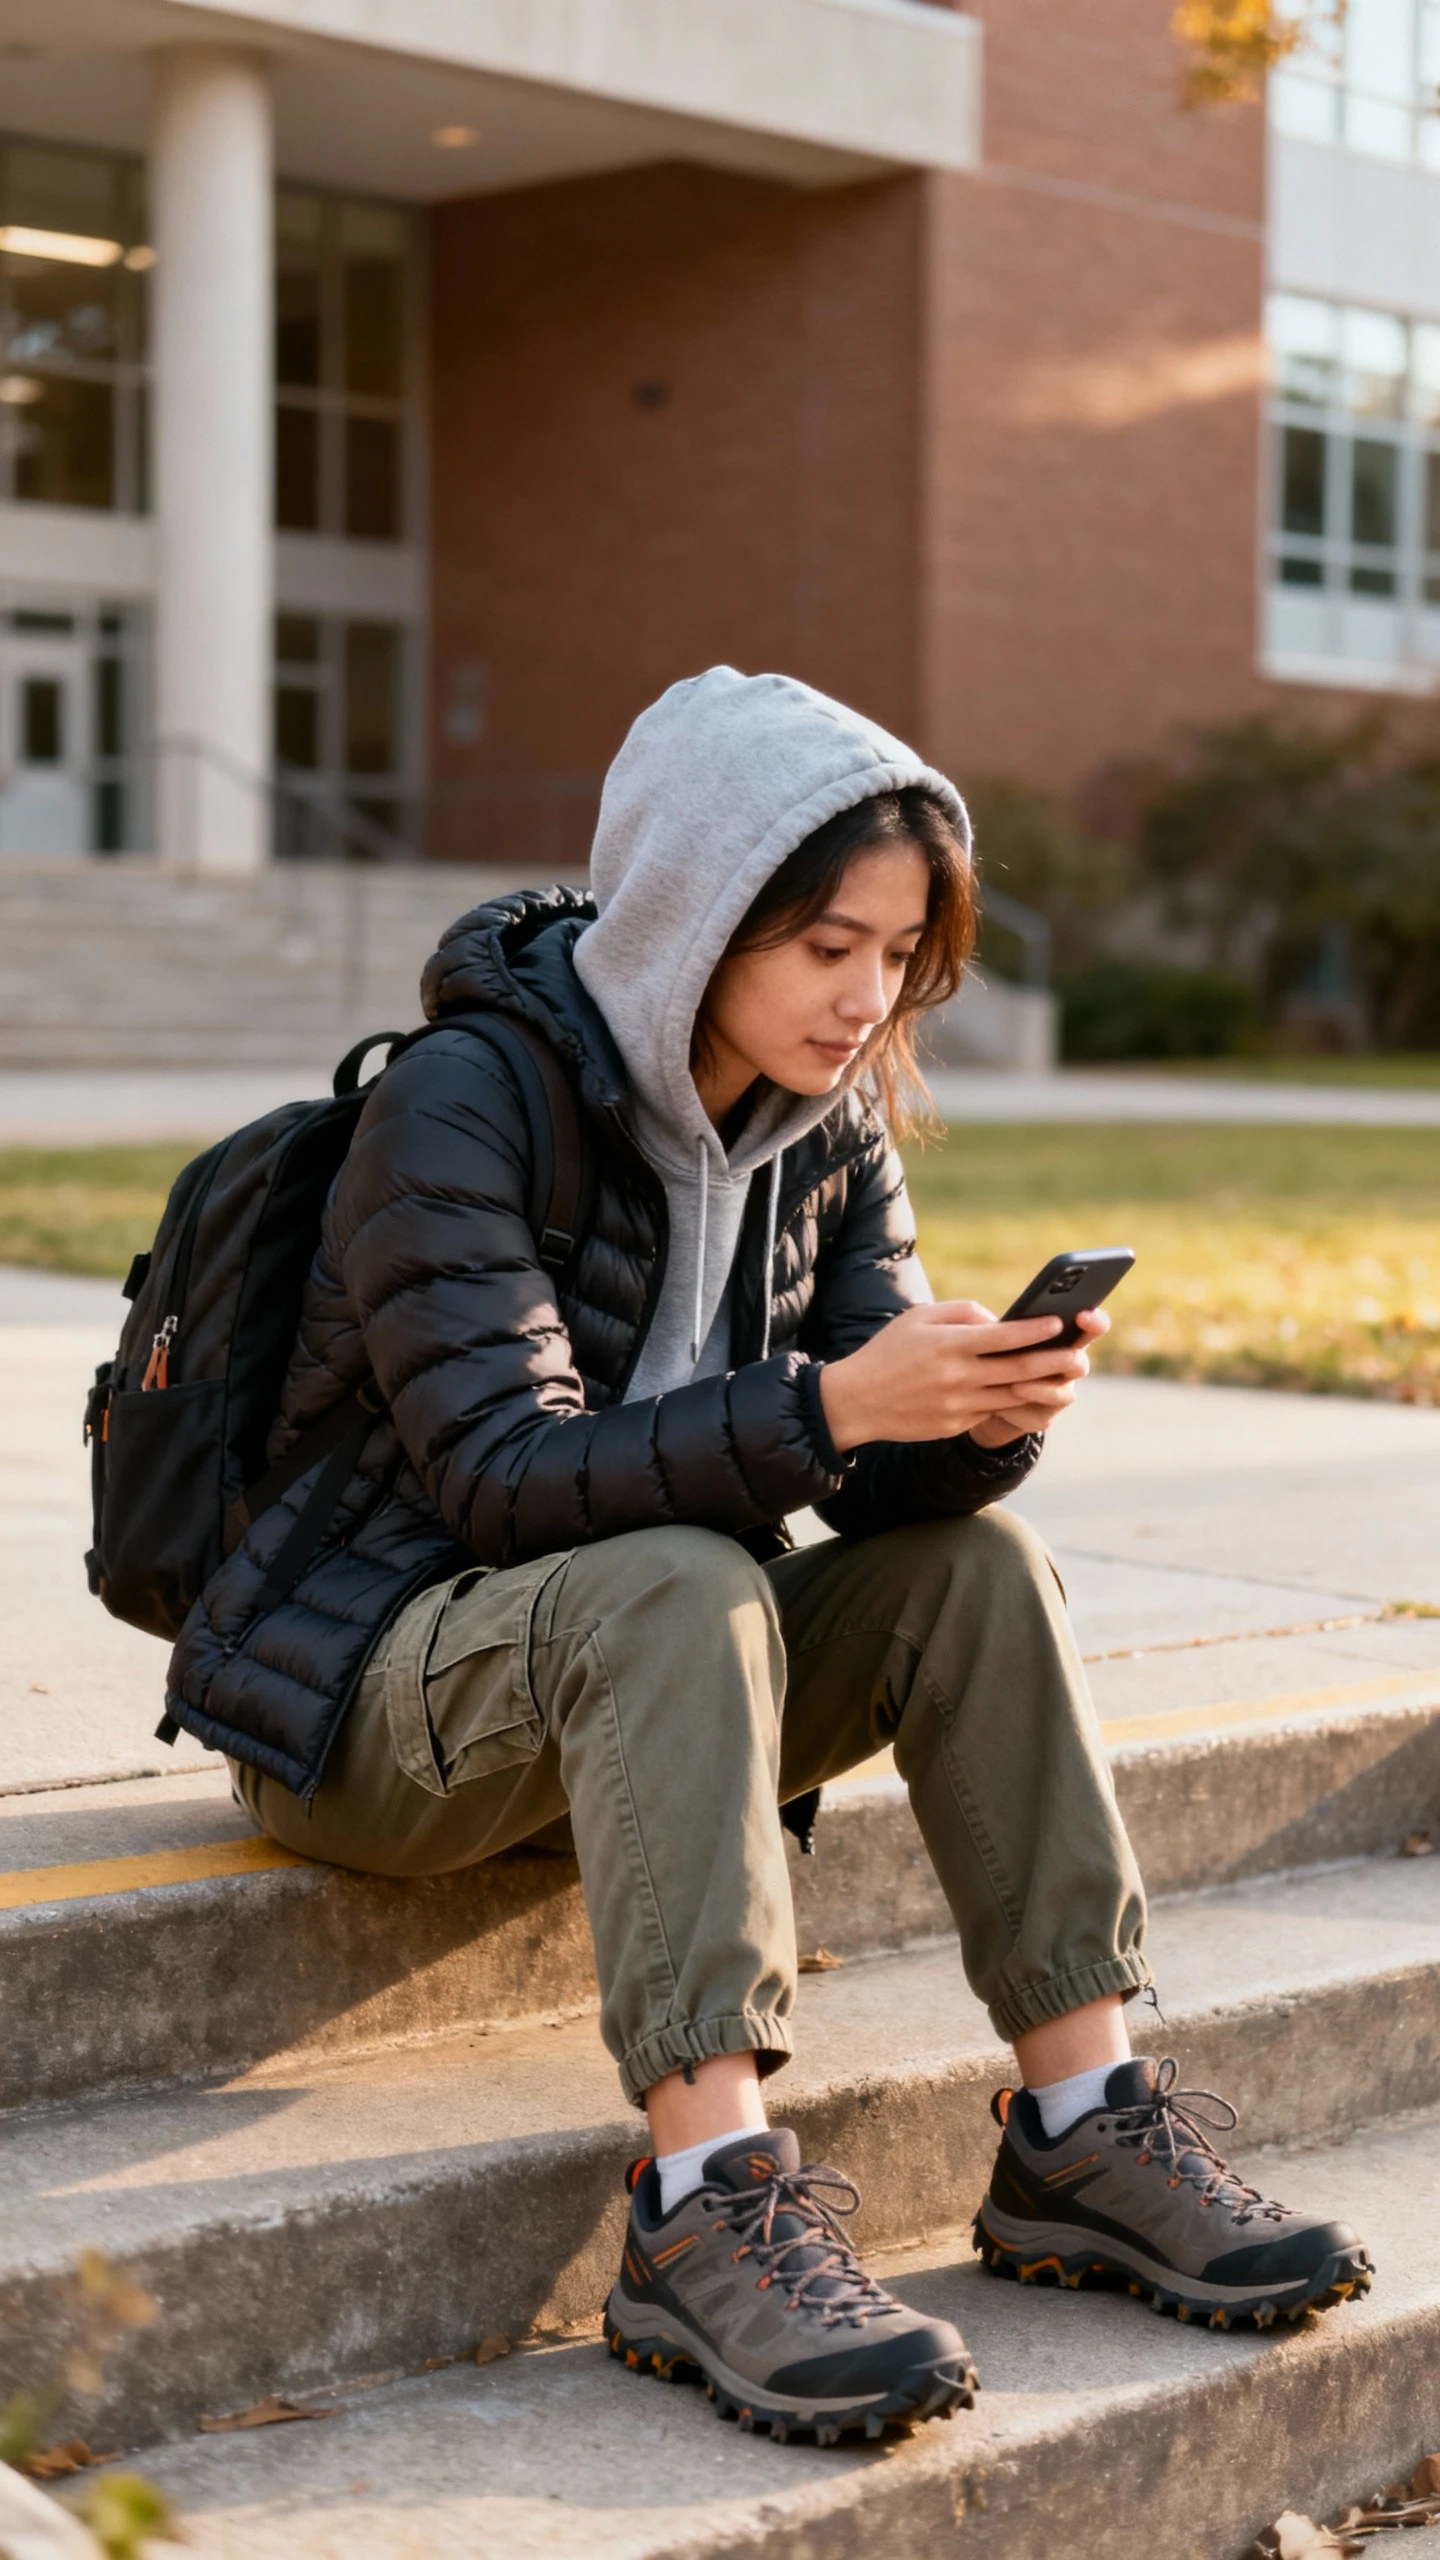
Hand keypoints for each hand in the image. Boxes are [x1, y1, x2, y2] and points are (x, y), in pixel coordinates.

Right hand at [819, 1300, 1108, 1454]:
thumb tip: (998, 1320)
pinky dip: (1016, 1401)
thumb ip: (961, 1312)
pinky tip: (1035, 1392)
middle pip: (1018, 1369)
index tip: (1060, 1322)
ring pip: (1014, 1395)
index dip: (1035, 1330)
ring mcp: (958, 1405)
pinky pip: (994, 1411)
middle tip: (1081, 1355)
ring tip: (1067, 1375)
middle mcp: (957, 1376)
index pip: (1003, 1336)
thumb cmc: (889, 1351)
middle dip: (1055, 1361)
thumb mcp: (918, 1318)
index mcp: (948, 1345)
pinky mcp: (956, 1425)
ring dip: (1044, 1386)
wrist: (857, 1402)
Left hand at [969, 1305, 1109, 1445]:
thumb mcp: (994, 1332)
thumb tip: (992, 1323)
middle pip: (1079, 1363)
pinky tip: (996, 1407)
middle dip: (1068, 1358)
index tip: (1082, 1315)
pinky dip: (1017, 1410)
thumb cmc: (992, 1352)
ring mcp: (1058, 1394)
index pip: (1090, 1326)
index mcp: (1063, 1337)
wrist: (981, 1394)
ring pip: (1063, 1394)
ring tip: (1015, 1385)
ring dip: (1040, 1389)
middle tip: (1051, 1357)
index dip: (1094, 1322)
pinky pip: (1039, 1416)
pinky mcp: (1043, 1417)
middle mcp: (1067, 1366)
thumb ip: (1001, 1326)